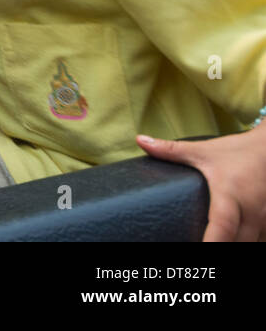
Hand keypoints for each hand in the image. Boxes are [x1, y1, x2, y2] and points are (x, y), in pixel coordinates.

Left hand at [137, 124, 265, 240]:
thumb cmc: (236, 151)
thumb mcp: (203, 150)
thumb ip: (171, 150)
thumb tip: (140, 140)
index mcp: (231, 193)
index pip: (223, 224)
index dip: (212, 242)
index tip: (200, 251)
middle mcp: (252, 210)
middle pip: (237, 243)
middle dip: (220, 250)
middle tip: (196, 253)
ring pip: (252, 245)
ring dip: (234, 249)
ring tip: (210, 245)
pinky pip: (261, 242)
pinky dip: (247, 244)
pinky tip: (231, 242)